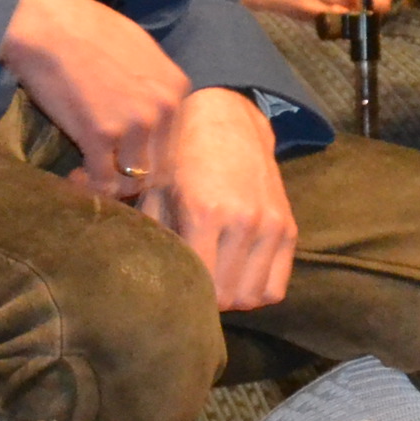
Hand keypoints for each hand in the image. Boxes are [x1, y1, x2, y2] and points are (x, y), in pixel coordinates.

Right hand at [0, 0, 186, 196]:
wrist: (42, 21)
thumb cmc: (80, 25)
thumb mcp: (136, 47)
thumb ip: (149, 81)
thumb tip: (144, 101)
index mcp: (176, 87)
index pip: (175, 141)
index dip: (147, 153)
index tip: (122, 155)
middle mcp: (163, 108)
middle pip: (161, 166)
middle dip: (132, 175)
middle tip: (105, 171)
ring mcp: (134, 124)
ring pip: (135, 179)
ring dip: (113, 185)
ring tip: (87, 174)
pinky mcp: (100, 135)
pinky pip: (103, 181)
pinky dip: (89, 186)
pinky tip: (74, 176)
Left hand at [140, 88, 297, 309]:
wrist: (224, 118)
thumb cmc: (177, 153)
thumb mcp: (152, 187)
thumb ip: (146, 231)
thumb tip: (130, 271)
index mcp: (204, 211)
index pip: (200, 282)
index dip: (182, 295)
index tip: (168, 292)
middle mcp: (244, 221)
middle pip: (228, 297)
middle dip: (205, 302)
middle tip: (186, 291)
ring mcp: (271, 225)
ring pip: (254, 297)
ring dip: (230, 300)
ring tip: (209, 286)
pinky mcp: (289, 228)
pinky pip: (276, 286)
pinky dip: (255, 293)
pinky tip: (233, 280)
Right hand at [235, 0, 375, 18]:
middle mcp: (315, 6)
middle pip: (349, 13)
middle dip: (366, 9)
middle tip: (380, 3)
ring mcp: (309, 15)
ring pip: (340, 18)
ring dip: (354, 12)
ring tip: (364, 4)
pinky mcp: (303, 19)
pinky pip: (327, 18)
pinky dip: (339, 14)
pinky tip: (341, 7)